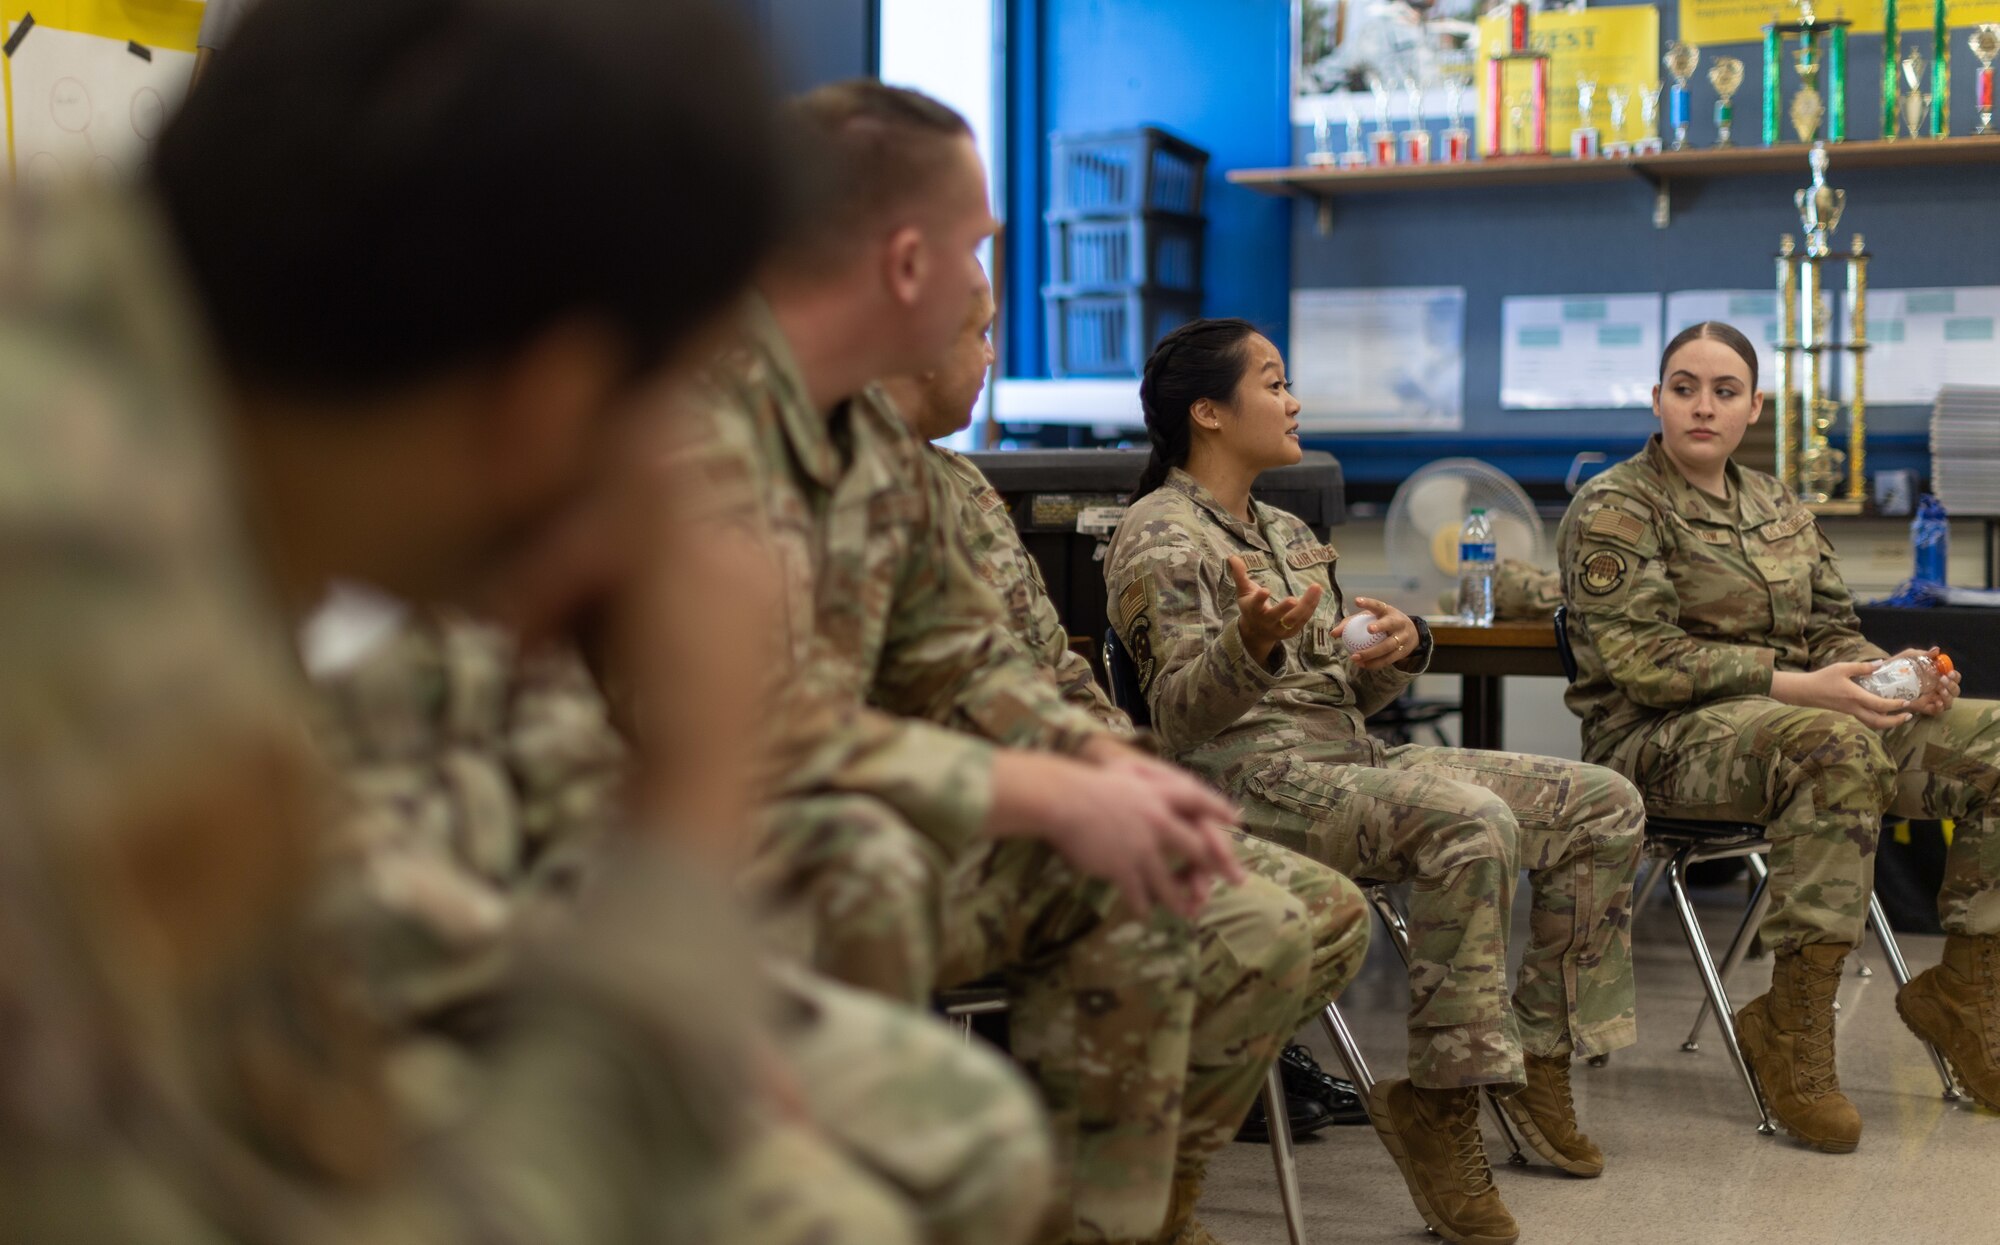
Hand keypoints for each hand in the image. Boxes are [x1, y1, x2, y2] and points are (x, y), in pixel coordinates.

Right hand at [987, 750, 1245, 919]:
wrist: (1064, 800)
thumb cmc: (1086, 783)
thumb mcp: (1124, 770)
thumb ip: (1144, 777)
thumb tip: (1152, 785)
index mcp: (1159, 795)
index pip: (1199, 801)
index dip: (1219, 809)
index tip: (1236, 819)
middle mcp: (1159, 822)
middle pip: (1196, 849)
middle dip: (1217, 868)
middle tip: (1235, 880)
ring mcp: (1143, 848)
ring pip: (1169, 882)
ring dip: (1180, 901)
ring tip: (1188, 912)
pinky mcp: (1124, 868)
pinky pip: (1140, 894)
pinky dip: (1143, 906)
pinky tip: (1144, 915)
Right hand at [1229, 555, 1321, 664]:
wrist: (1256, 633)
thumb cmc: (1250, 608)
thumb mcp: (1243, 592)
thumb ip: (1240, 575)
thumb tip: (1232, 557)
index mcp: (1254, 611)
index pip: (1256, 605)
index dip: (1259, 599)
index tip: (1265, 590)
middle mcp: (1267, 622)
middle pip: (1276, 616)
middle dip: (1284, 608)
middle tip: (1293, 599)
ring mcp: (1280, 629)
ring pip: (1294, 618)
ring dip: (1306, 604)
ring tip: (1316, 587)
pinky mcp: (1291, 632)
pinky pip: (1303, 620)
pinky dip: (1311, 607)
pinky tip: (1317, 594)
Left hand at [1332, 597, 1419, 670]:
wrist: (1411, 635)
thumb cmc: (1383, 624)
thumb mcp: (1370, 619)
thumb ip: (1351, 624)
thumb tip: (1333, 634)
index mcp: (1388, 611)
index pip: (1377, 605)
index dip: (1368, 603)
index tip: (1356, 601)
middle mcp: (1398, 622)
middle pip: (1389, 624)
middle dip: (1380, 626)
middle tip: (1368, 630)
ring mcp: (1403, 637)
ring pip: (1388, 646)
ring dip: (1371, 653)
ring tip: (1354, 657)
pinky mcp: (1403, 652)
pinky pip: (1388, 659)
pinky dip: (1375, 663)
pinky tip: (1362, 665)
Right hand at [1769, 662, 1914, 730]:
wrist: (1803, 691)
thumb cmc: (1822, 679)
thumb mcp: (1842, 668)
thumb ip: (1862, 667)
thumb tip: (1880, 664)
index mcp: (1856, 697)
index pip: (1880, 705)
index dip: (1896, 705)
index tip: (1907, 702)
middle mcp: (1854, 709)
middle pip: (1879, 722)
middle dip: (1896, 721)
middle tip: (1908, 716)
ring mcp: (1850, 713)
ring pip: (1872, 724)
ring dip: (1887, 724)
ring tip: (1897, 718)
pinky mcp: (1846, 714)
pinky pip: (1865, 721)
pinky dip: (1876, 721)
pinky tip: (1880, 714)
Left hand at [1893, 647, 1960, 717]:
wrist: (1882, 679)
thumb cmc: (1898, 667)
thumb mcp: (1909, 657)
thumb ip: (1923, 655)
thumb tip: (1936, 650)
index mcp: (1937, 677)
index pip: (1954, 677)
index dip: (1955, 676)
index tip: (1949, 672)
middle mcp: (1938, 689)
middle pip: (1955, 690)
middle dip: (1952, 685)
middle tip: (1942, 679)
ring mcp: (1931, 699)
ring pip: (1948, 702)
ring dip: (1947, 696)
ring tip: (1940, 690)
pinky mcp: (1923, 707)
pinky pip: (1937, 711)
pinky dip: (1939, 707)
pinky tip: (1936, 702)